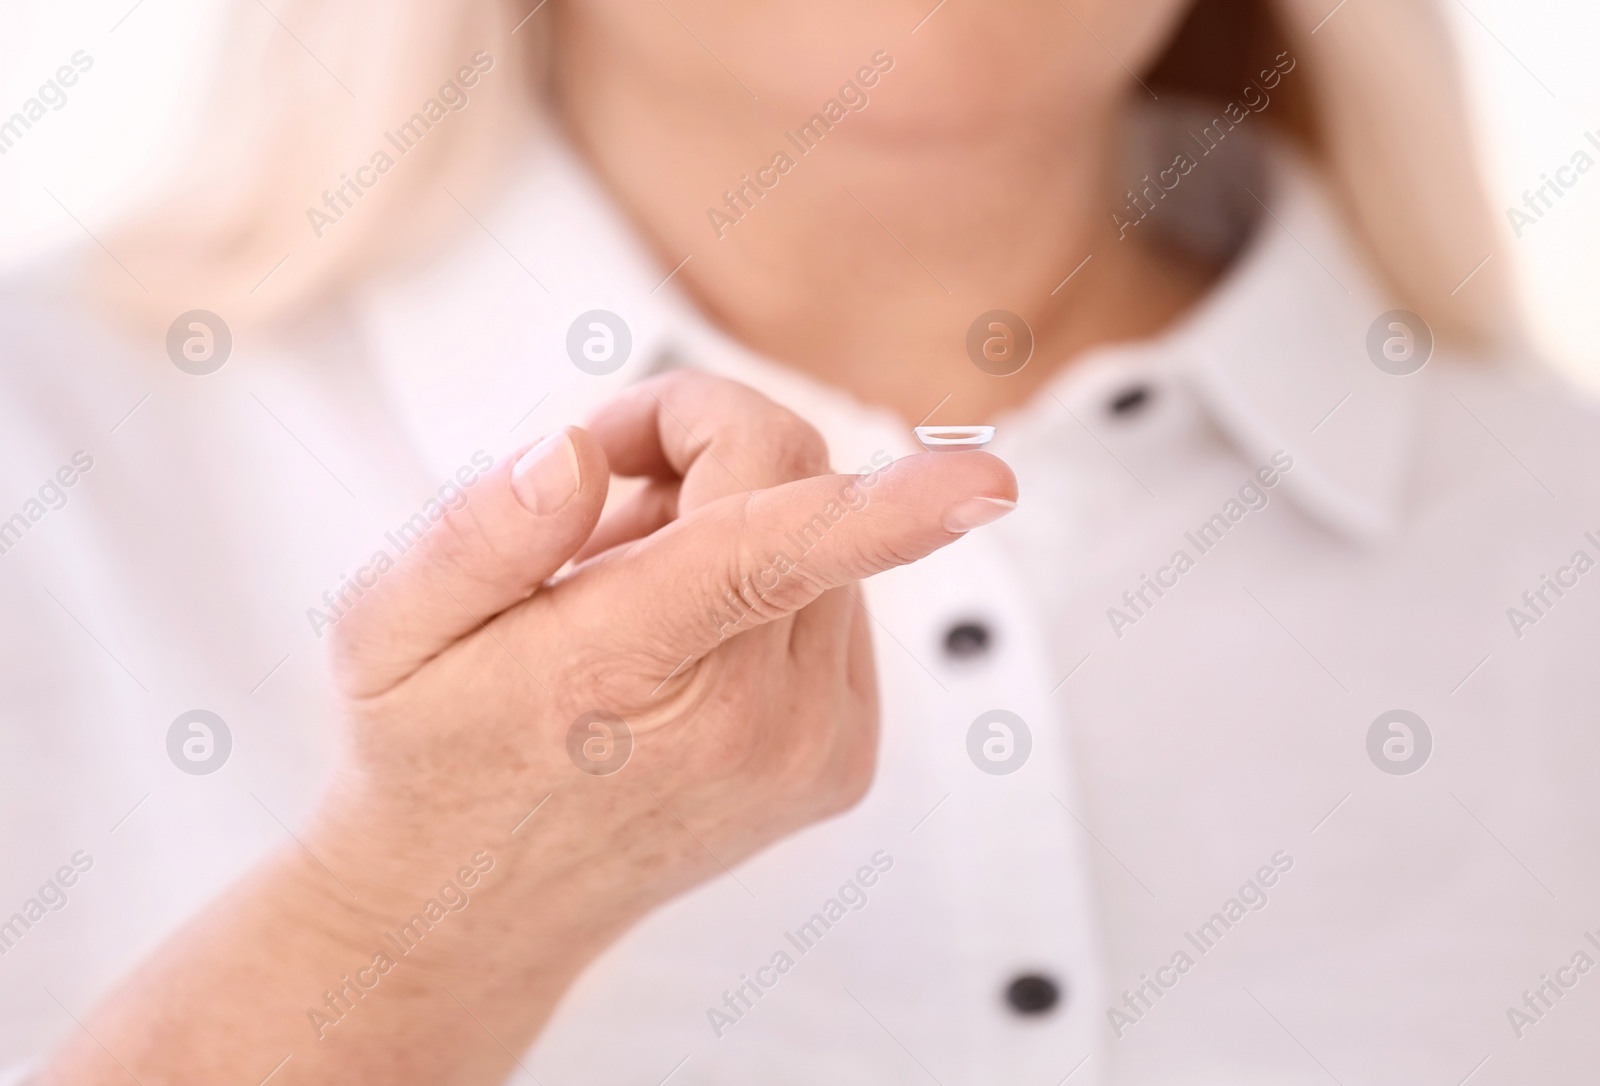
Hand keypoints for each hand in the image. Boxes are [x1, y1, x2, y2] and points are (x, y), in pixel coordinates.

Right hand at [40, 372, 1017, 1085]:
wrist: (477, 902)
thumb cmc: (433, 751)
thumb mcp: (389, 628)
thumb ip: (476, 530)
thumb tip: (579, 453)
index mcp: (634, 672)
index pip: (773, 558)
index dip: (887, 507)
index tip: (986, 483)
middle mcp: (752, 720)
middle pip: (798, 485)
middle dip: (698, 448)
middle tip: (597, 508)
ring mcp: (813, 746)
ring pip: (826, 533)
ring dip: (731, 517)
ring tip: (624, 591)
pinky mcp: (842, 757)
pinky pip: (838, 599)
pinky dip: (769, 578)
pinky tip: (682, 636)